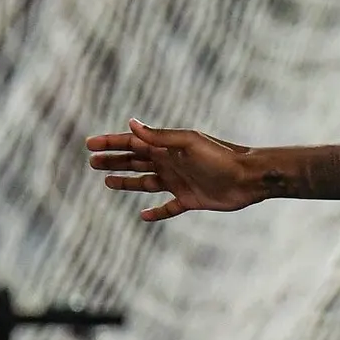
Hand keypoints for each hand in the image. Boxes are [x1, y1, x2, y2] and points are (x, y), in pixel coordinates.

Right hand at [86, 118, 260, 221]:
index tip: (89, 145)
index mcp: (168, 147)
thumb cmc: (222, 157)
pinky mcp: (191, 200)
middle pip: (135, 162)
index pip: (133, 143)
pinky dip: (156, 212)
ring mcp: (180, 182)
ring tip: (107, 183)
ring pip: (146, 182)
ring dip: (127, 182)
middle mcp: (171, 163)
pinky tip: (143, 215)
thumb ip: (161, 136)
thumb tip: (131, 124)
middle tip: (92, 162)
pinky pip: (168, 208)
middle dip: (114, 161)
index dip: (111, 143)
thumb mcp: (189, 143)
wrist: (250, 178)